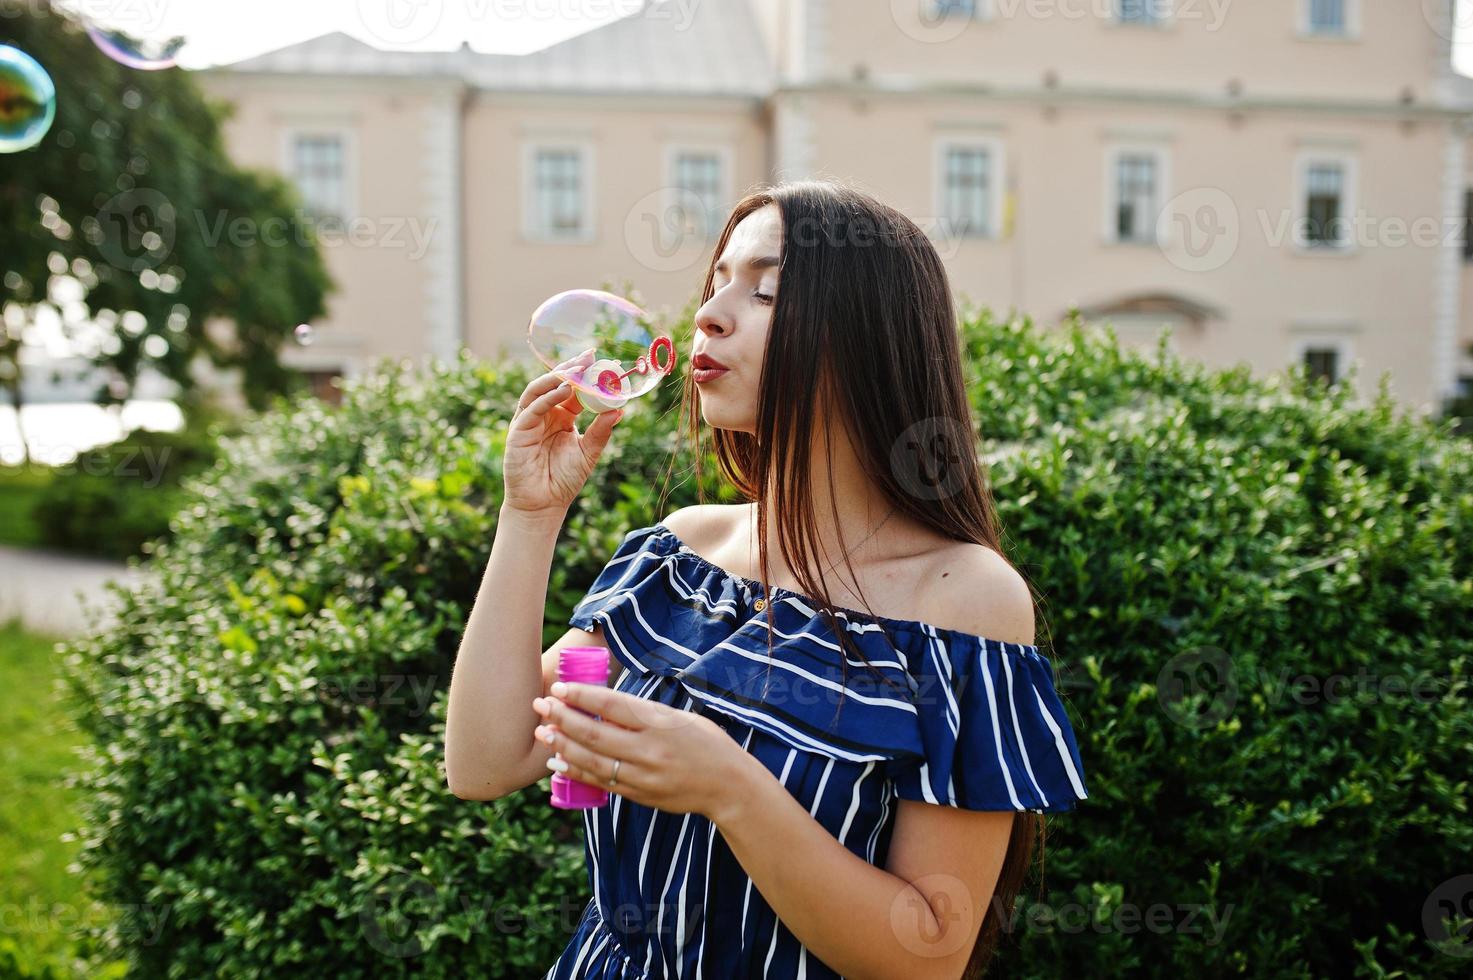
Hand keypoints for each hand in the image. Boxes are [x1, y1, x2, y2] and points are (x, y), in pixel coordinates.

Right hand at [503, 349, 622, 517]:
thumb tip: (619, 409)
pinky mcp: (518, 430)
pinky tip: (565, 389)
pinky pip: (533, 407)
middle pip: (556, 383)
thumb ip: (601, 431)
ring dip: (558, 377)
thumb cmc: (564, 480)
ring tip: (577, 370)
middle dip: (572, 368)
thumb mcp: (589, 453)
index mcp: (563, 417)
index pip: (574, 389)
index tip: (604, 361)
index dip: (587, 375)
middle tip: (589, 356)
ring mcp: (530, 420)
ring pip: (540, 389)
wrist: (543, 505)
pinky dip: (548, 396)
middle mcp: (545, 414)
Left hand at [532, 682, 754, 823]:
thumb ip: (644, 713)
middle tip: (541, 705)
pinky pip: (600, 782)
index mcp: (660, 724)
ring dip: (563, 745)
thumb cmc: (707, 743)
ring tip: (543, 732)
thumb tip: (605, 702)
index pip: (613, 705)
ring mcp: (642, 776)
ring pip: (592, 760)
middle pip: (595, 732)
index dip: (582, 695)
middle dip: (563, 718)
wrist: (729, 786)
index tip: (560, 688)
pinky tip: (558, 762)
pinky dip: (576, 771)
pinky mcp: (639, 794)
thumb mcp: (680, 718)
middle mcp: (649, 750)